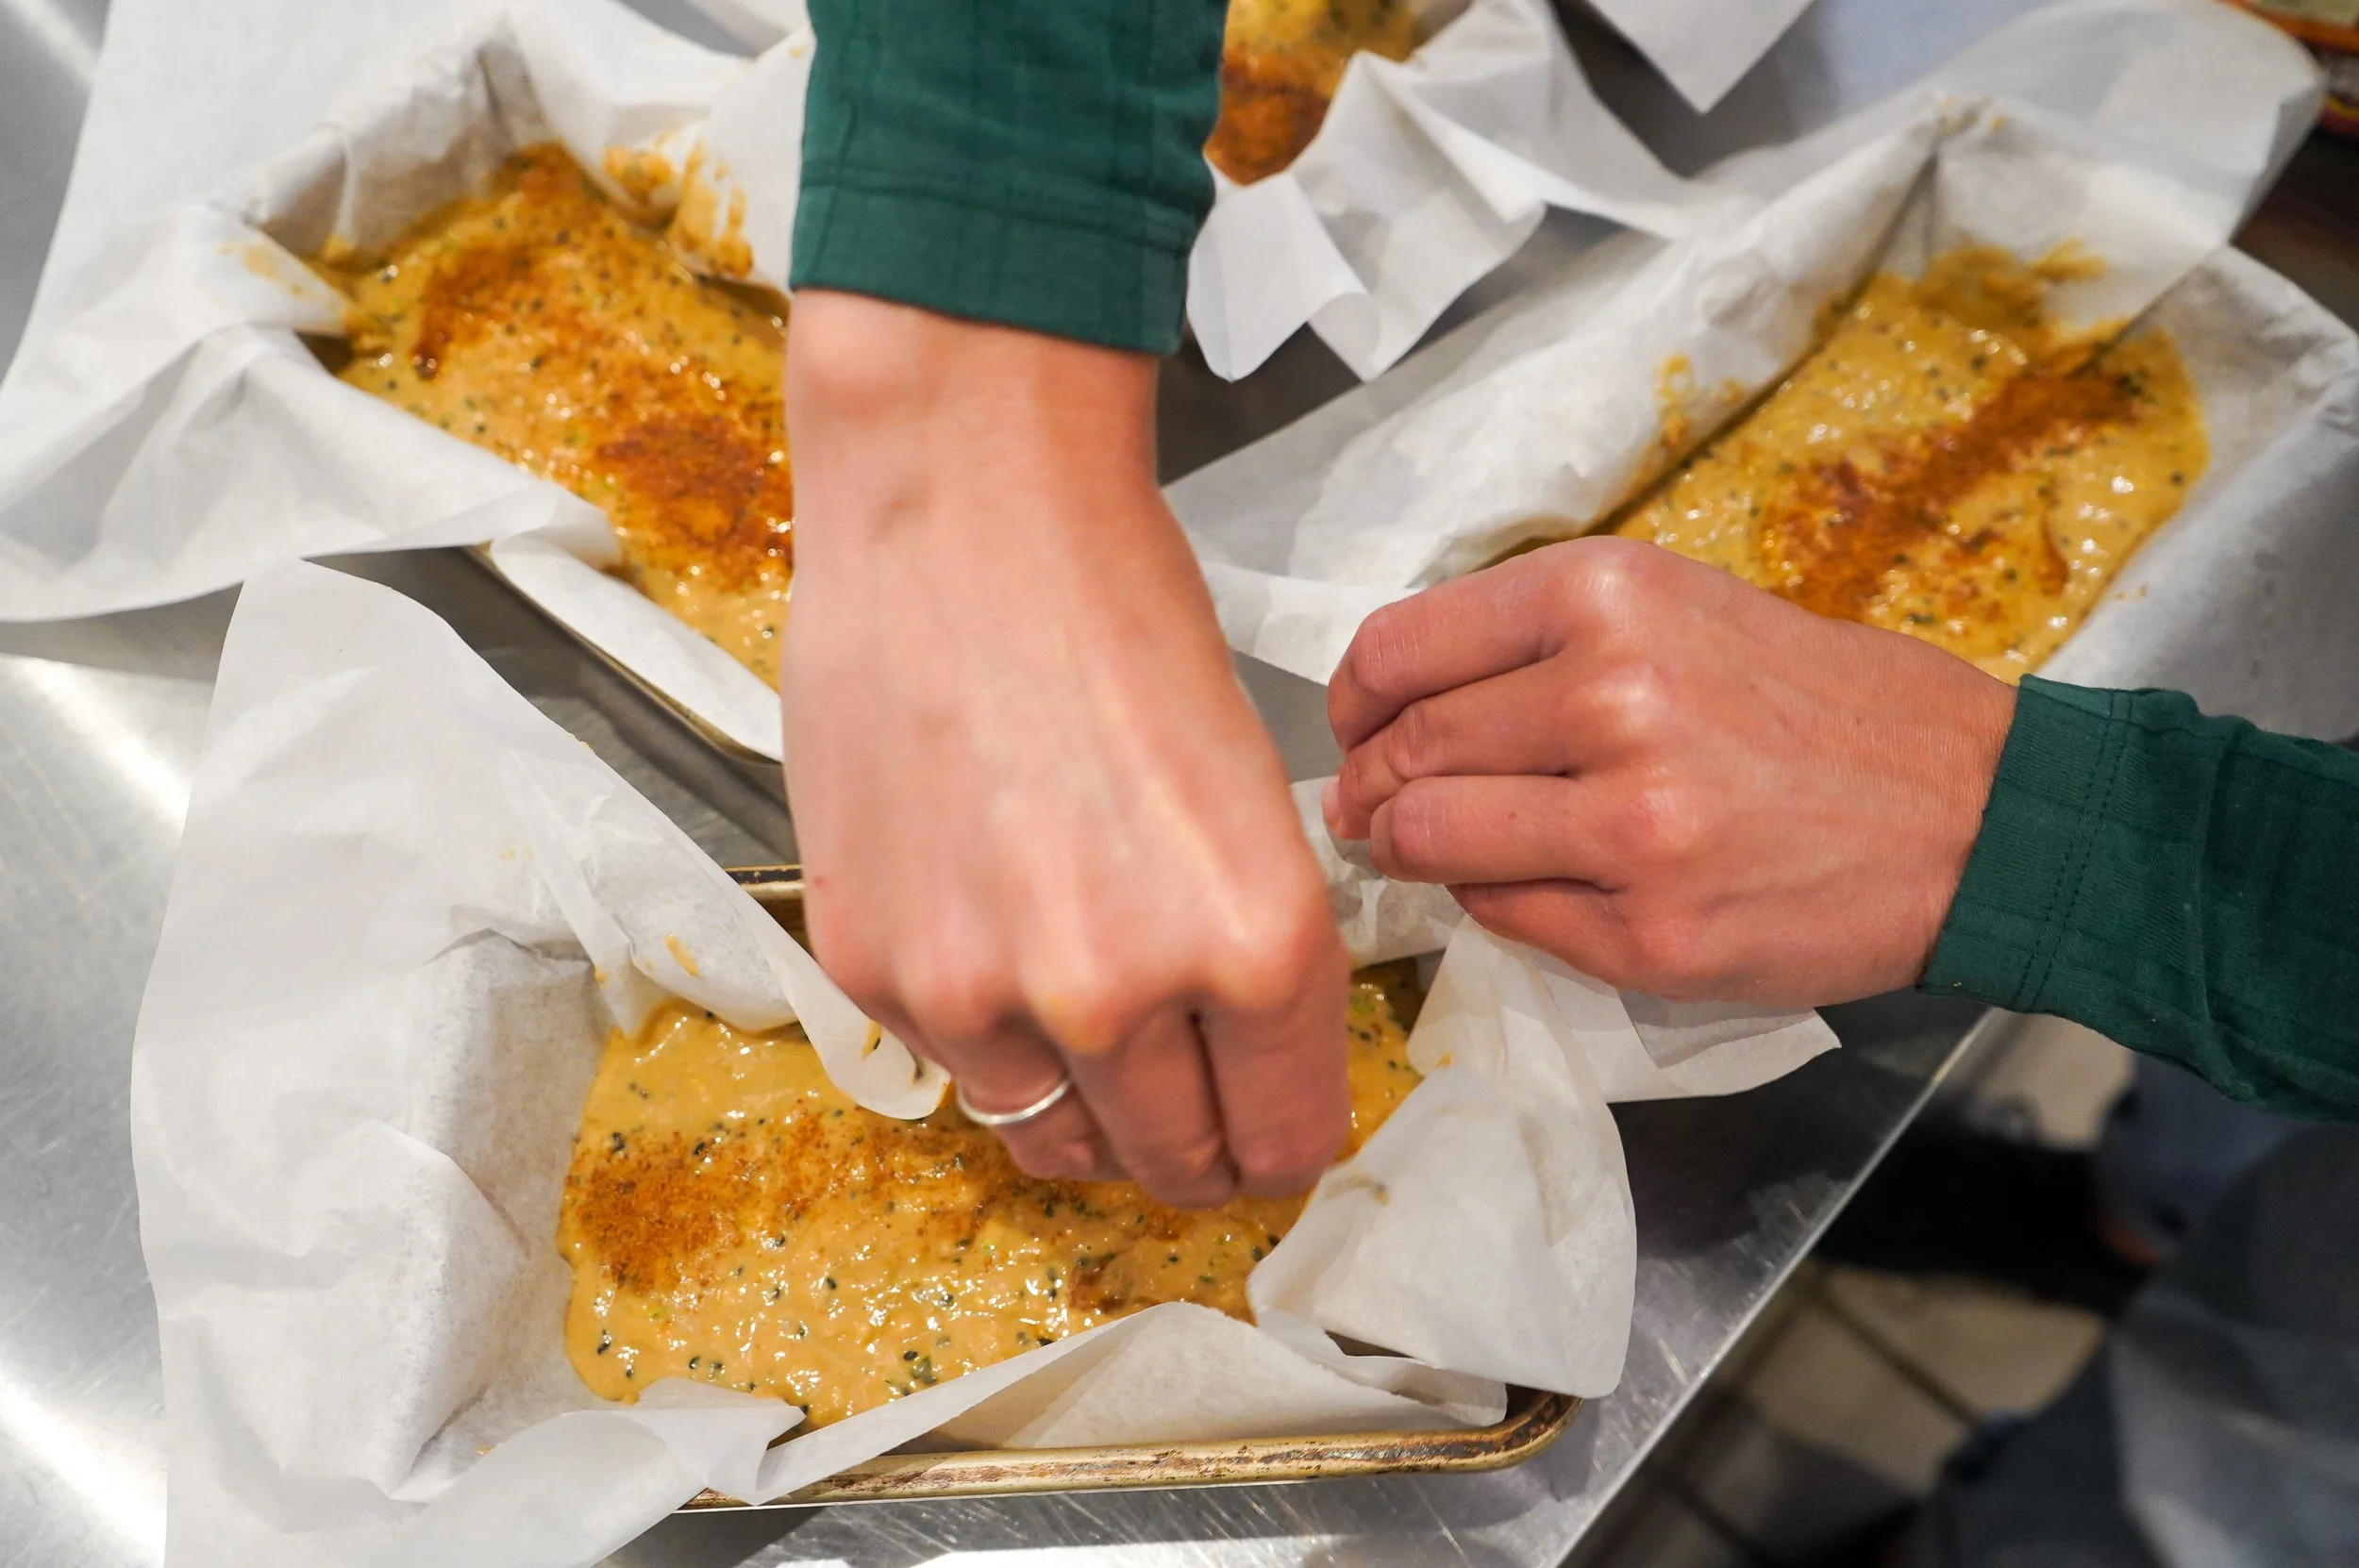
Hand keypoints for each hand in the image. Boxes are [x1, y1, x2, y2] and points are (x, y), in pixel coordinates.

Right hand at [782, 290, 1347, 1206]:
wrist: (960, 506)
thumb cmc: (1121, 613)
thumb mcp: (1248, 796)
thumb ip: (1248, 954)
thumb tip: (1239, 1066)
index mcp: (1254, 940)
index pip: (1289, 1137)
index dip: (1288, 1137)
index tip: (1270, 1122)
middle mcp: (1118, 993)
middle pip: (1176, 1165)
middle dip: (1196, 1144)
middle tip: (1189, 1094)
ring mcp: (979, 992)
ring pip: (1055, 1141)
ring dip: (1087, 1109)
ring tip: (1089, 1025)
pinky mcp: (871, 968)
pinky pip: (955, 1067)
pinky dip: (986, 1033)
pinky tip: (992, 928)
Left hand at [1324, 538, 2016, 1005]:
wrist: (1979, 812)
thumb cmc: (1823, 704)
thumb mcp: (1683, 609)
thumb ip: (1540, 643)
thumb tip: (1394, 707)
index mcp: (1608, 595)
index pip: (1396, 651)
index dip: (1351, 702)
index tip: (1356, 726)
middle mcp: (1611, 697)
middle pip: (1405, 753)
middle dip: (1372, 788)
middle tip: (1378, 805)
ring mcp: (1631, 825)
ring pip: (1432, 842)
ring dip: (1411, 853)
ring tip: (1430, 849)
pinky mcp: (1653, 933)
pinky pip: (1506, 919)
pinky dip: (1494, 906)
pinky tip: (1536, 885)